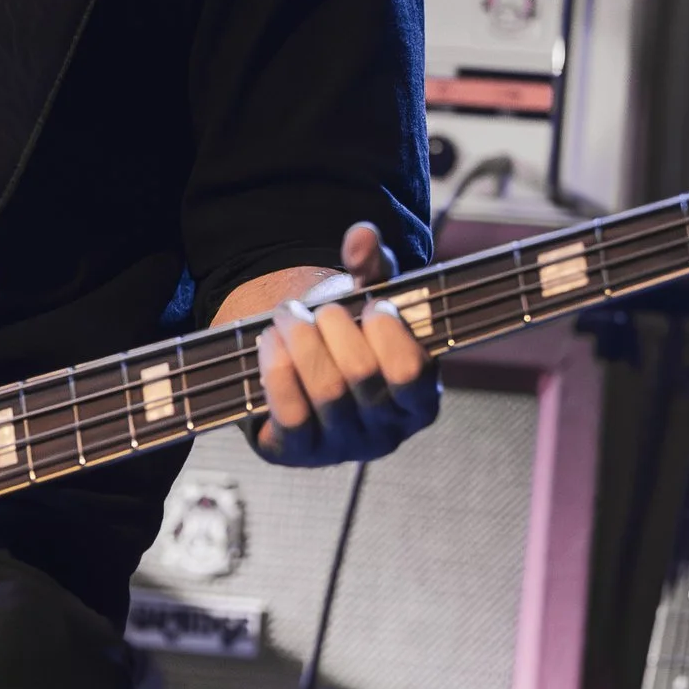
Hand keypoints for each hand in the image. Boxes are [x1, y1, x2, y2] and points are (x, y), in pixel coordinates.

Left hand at [246, 221, 441, 467]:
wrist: (300, 367)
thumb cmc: (347, 334)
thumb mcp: (369, 298)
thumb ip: (373, 266)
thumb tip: (361, 236)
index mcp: (419, 401)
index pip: (411, 372)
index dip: (389, 332)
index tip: (374, 305)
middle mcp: (385, 433)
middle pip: (361, 374)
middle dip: (335, 326)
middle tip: (322, 308)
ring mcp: (340, 447)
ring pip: (324, 390)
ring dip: (301, 339)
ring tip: (289, 316)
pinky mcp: (297, 453)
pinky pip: (289, 413)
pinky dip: (276, 369)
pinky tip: (269, 342)